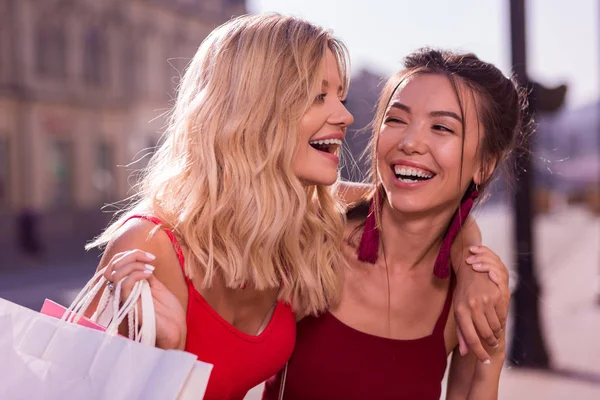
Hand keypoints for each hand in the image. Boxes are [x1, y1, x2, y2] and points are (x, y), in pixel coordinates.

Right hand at [104, 249, 186, 349]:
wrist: (176, 330)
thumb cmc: (168, 312)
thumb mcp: (157, 287)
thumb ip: (145, 275)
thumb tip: (140, 262)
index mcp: (128, 288)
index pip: (116, 266)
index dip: (130, 255)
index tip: (150, 257)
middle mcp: (122, 293)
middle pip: (113, 267)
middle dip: (131, 256)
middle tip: (150, 258)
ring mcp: (124, 300)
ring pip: (115, 274)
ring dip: (134, 265)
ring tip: (150, 269)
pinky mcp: (129, 307)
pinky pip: (123, 285)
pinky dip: (136, 274)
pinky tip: (149, 274)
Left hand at [454, 246, 509, 362]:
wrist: (470, 268)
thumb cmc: (462, 293)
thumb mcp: (458, 310)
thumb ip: (461, 332)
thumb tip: (466, 353)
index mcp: (460, 312)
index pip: (470, 339)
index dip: (478, 352)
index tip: (484, 361)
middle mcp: (473, 306)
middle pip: (485, 335)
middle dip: (489, 344)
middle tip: (492, 345)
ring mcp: (486, 300)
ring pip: (496, 327)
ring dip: (496, 333)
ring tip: (494, 333)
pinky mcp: (497, 295)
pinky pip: (503, 316)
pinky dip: (501, 322)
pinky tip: (498, 322)